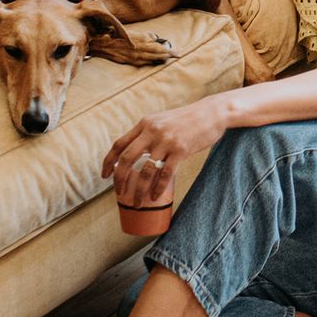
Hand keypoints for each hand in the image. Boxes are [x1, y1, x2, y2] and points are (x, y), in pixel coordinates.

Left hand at [102, 100, 227, 205]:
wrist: (212, 113)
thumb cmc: (186, 120)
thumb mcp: (162, 120)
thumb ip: (148, 133)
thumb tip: (133, 153)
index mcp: (145, 123)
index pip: (119, 143)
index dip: (108, 161)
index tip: (104, 175)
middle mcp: (153, 131)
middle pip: (126, 158)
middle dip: (119, 179)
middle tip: (119, 193)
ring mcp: (167, 141)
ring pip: (145, 171)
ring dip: (139, 190)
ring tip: (137, 203)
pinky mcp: (181, 150)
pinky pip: (165, 174)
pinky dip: (158, 188)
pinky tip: (155, 197)